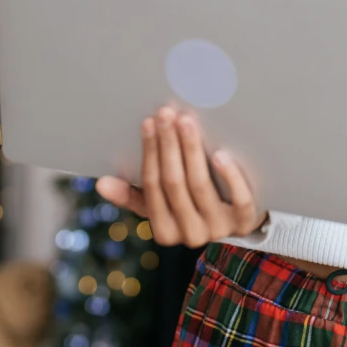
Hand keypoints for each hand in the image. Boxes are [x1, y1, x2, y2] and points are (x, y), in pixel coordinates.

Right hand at [95, 106, 266, 246]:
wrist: (238, 225)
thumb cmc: (192, 207)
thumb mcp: (162, 206)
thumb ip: (134, 195)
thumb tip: (101, 185)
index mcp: (164, 231)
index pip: (152, 185)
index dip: (150, 152)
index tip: (149, 122)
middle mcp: (190, 234)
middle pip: (174, 183)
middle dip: (168, 145)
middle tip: (166, 113)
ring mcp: (219, 228)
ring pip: (201, 186)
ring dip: (192, 150)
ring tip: (186, 121)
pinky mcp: (246, 221)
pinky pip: (240, 200)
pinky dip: (229, 176)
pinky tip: (220, 153)